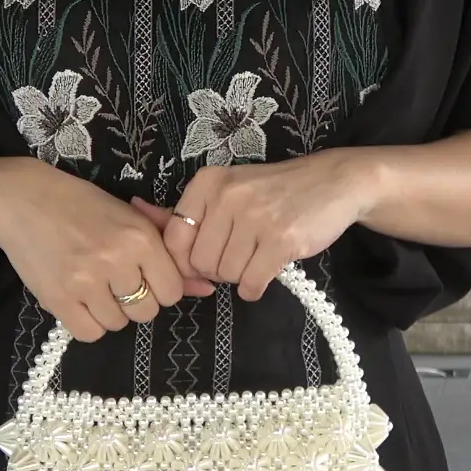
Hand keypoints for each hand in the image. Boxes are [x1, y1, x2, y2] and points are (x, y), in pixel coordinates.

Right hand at [0, 159, 214, 341]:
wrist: (23, 200)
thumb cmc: (83, 206)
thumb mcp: (131, 219)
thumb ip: (170, 254)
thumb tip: (207, 289)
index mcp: (140, 237)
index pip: (172, 291)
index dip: (160, 287)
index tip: (142, 275)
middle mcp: (116, 260)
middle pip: (147, 311)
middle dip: (136, 301)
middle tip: (114, 280)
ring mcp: (85, 281)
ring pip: (118, 324)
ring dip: (110, 312)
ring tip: (93, 285)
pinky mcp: (58, 298)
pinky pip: (89, 333)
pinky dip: (88, 323)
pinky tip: (79, 300)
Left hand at [132, 151, 379, 301]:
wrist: (333, 182)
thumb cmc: (273, 191)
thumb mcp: (227, 189)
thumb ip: (185, 210)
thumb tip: (137, 214)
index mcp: (208, 183)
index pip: (174, 239)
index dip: (185, 261)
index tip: (204, 260)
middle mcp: (228, 196)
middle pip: (200, 263)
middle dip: (217, 269)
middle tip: (239, 255)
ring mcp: (255, 218)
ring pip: (226, 275)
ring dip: (240, 276)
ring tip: (256, 257)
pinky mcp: (281, 240)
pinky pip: (251, 283)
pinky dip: (255, 287)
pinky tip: (265, 273)